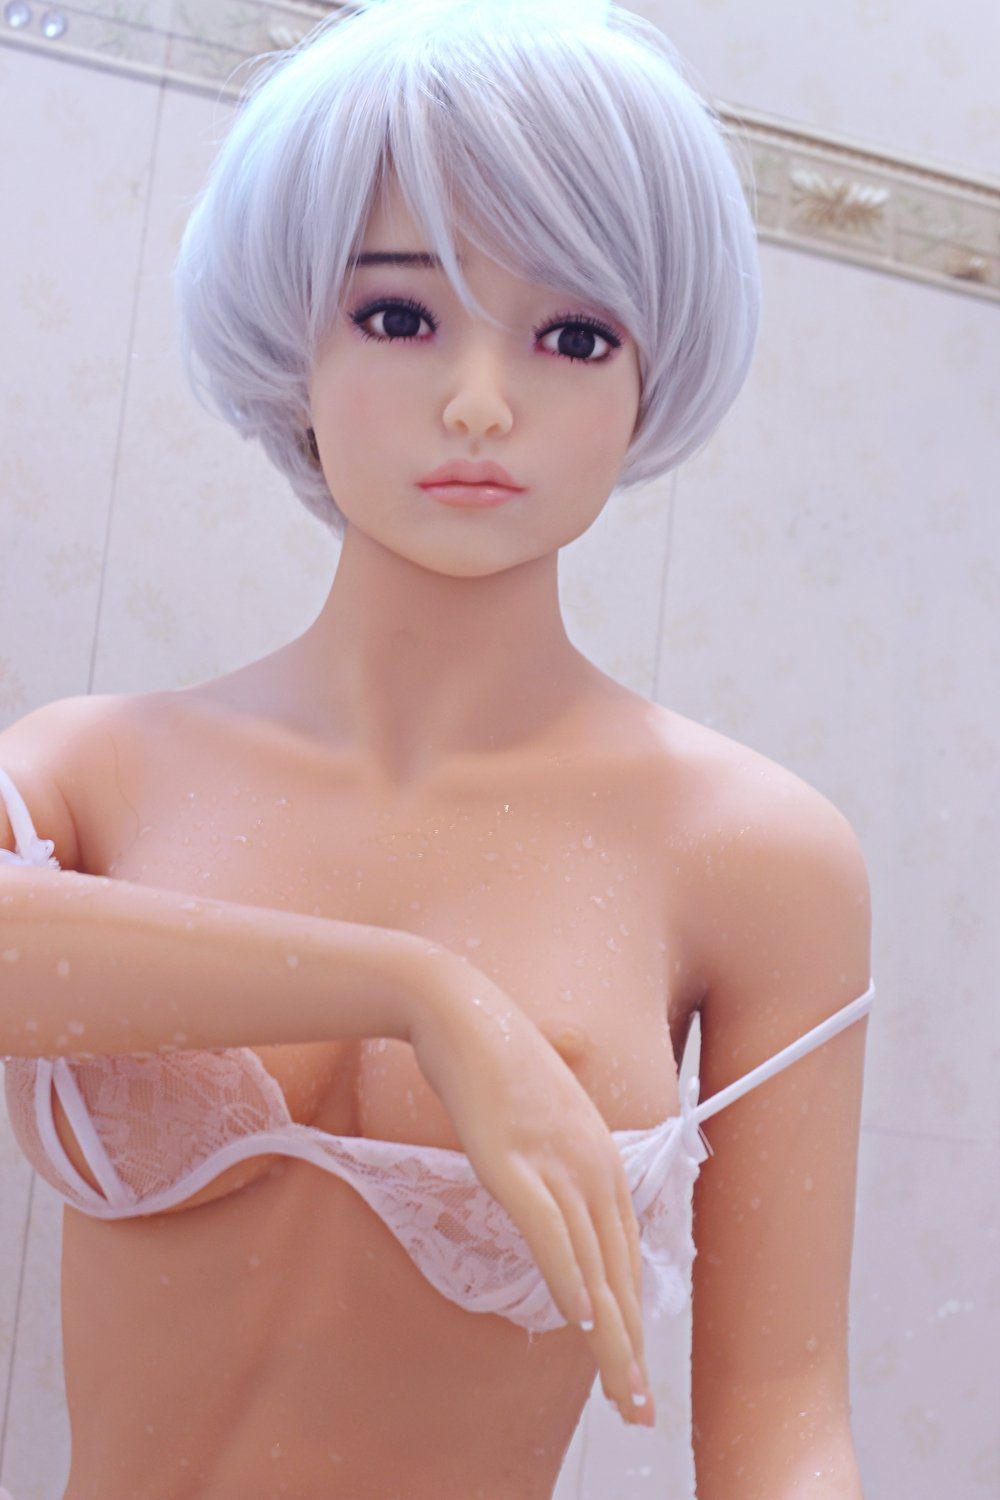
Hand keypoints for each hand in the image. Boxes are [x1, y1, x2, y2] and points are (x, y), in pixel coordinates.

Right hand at [409, 953, 653, 1427]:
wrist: (460, 1009)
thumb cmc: (493, 1063)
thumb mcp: (538, 1121)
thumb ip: (555, 1166)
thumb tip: (552, 1206)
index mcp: (601, 1158)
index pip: (626, 1254)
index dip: (633, 1315)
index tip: (635, 1366)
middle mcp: (591, 1164)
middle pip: (618, 1271)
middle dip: (630, 1345)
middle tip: (640, 1409)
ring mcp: (554, 1161)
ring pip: (591, 1264)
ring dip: (607, 1335)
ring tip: (620, 1391)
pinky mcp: (512, 1160)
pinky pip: (546, 1229)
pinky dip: (565, 1275)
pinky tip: (575, 1318)